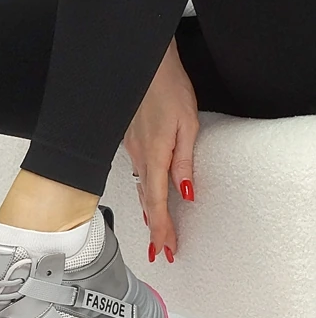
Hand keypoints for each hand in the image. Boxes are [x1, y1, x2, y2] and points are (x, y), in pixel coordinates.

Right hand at [123, 39, 198, 261]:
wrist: (144, 65)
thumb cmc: (167, 88)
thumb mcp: (186, 124)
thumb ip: (184, 161)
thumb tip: (186, 192)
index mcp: (154, 156)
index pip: (157, 203)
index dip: (161, 229)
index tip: (165, 250)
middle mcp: (139, 157)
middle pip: (146, 202)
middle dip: (155, 229)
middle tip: (160, 252)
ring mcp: (132, 150)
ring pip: (140, 190)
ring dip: (149, 214)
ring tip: (156, 233)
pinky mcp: (131, 142)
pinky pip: (138, 175)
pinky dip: (143, 194)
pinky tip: (147, 198)